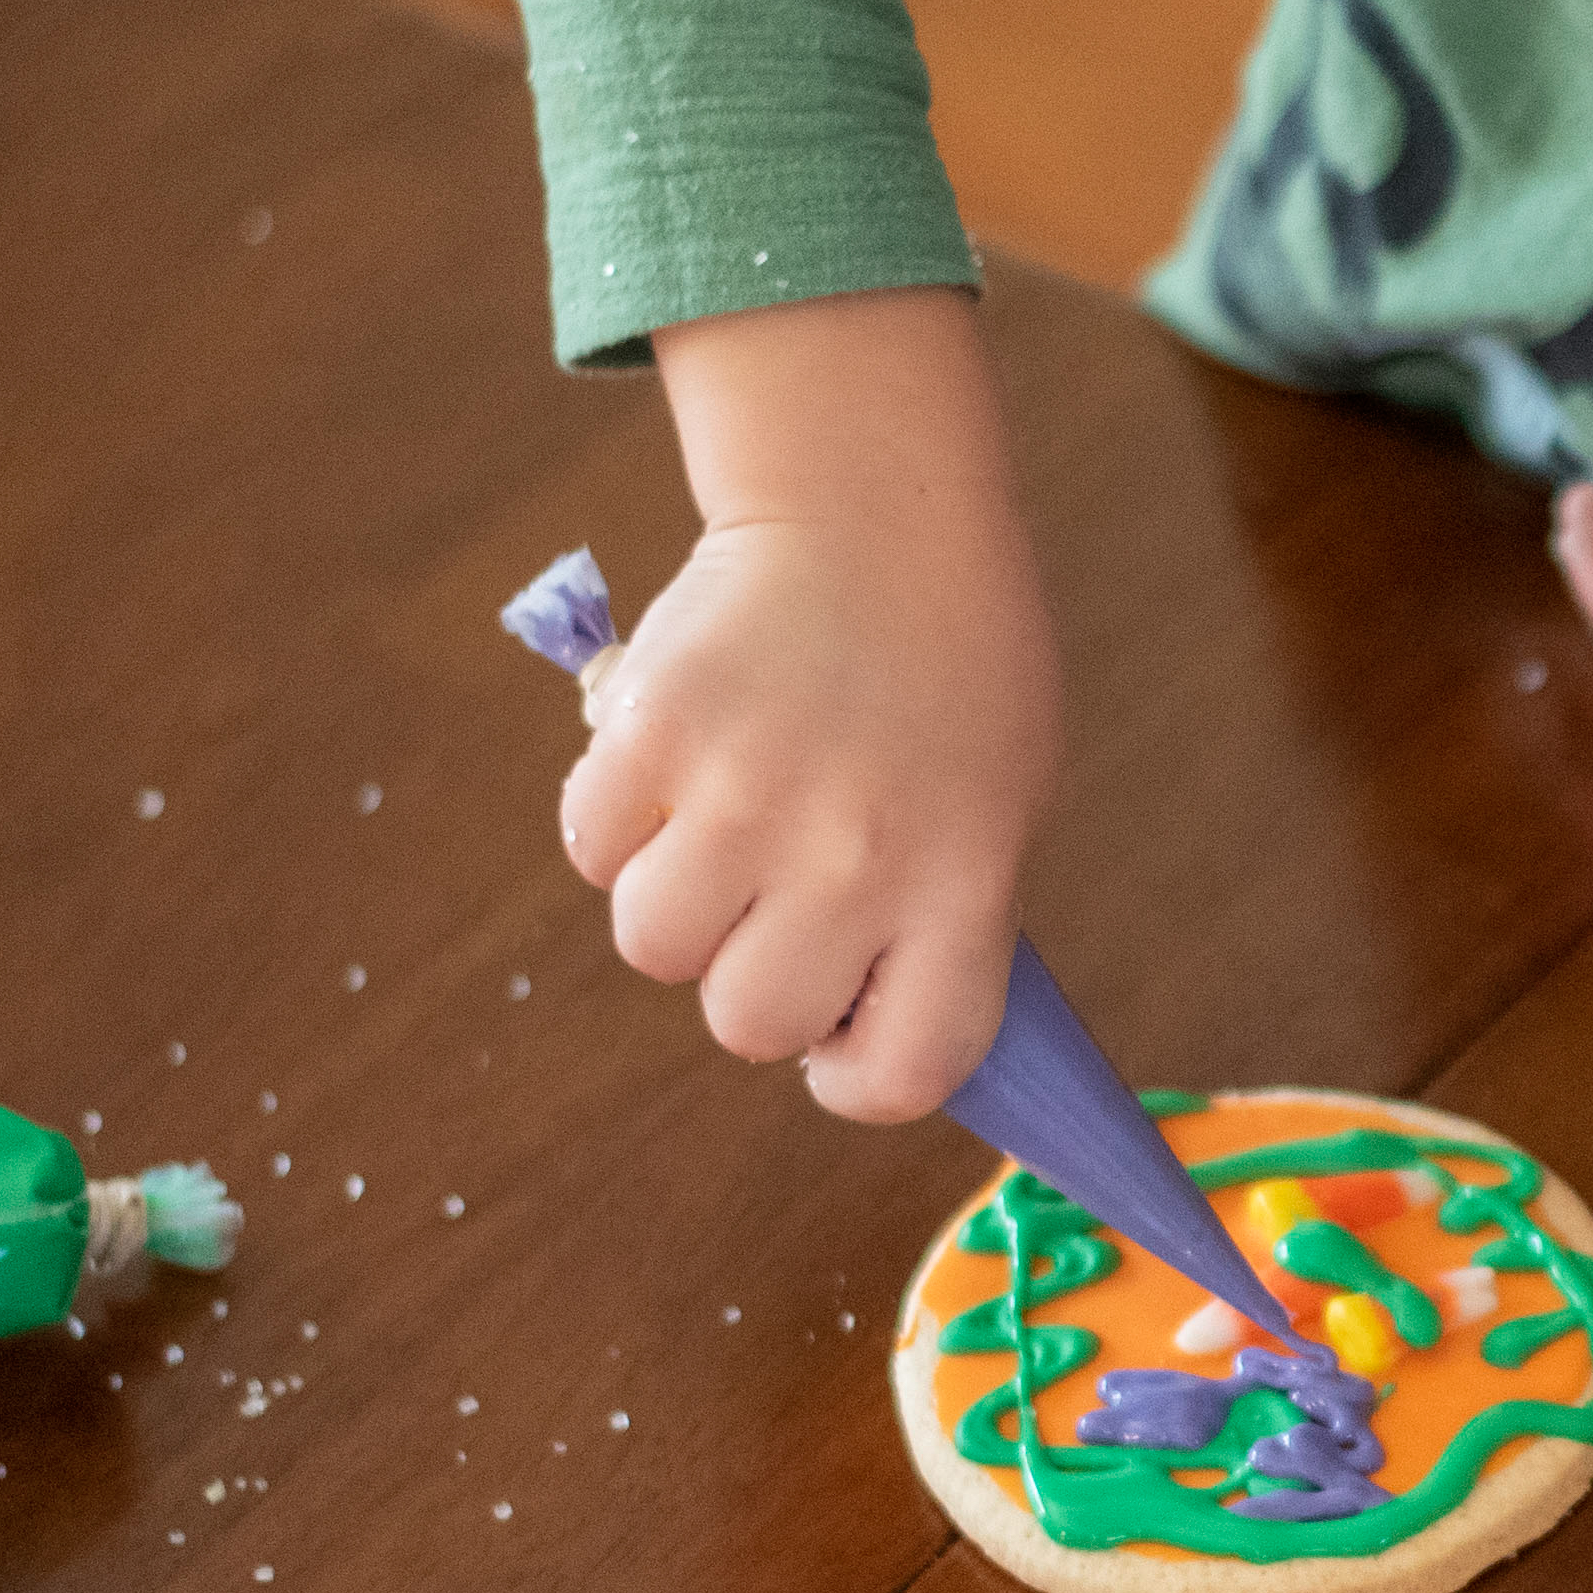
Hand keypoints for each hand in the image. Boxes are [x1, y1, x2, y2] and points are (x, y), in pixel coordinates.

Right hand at [556, 287, 1061, 1125]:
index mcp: (963, 882)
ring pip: (654, 945)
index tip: (843, 1041)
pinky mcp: (654, 731)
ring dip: (678, 901)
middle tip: (777, 902)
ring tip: (728, 819)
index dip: (861, 1079)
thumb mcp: (1000, 802)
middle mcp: (856, 855)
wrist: (877, 513)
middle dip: (750, 978)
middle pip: (746, 1024)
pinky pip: (593, 847)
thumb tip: (858, 1035)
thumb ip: (939, 924)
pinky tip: (677, 761)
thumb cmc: (949, 672)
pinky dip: (619, 820)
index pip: (908, 1071)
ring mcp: (747, 792)